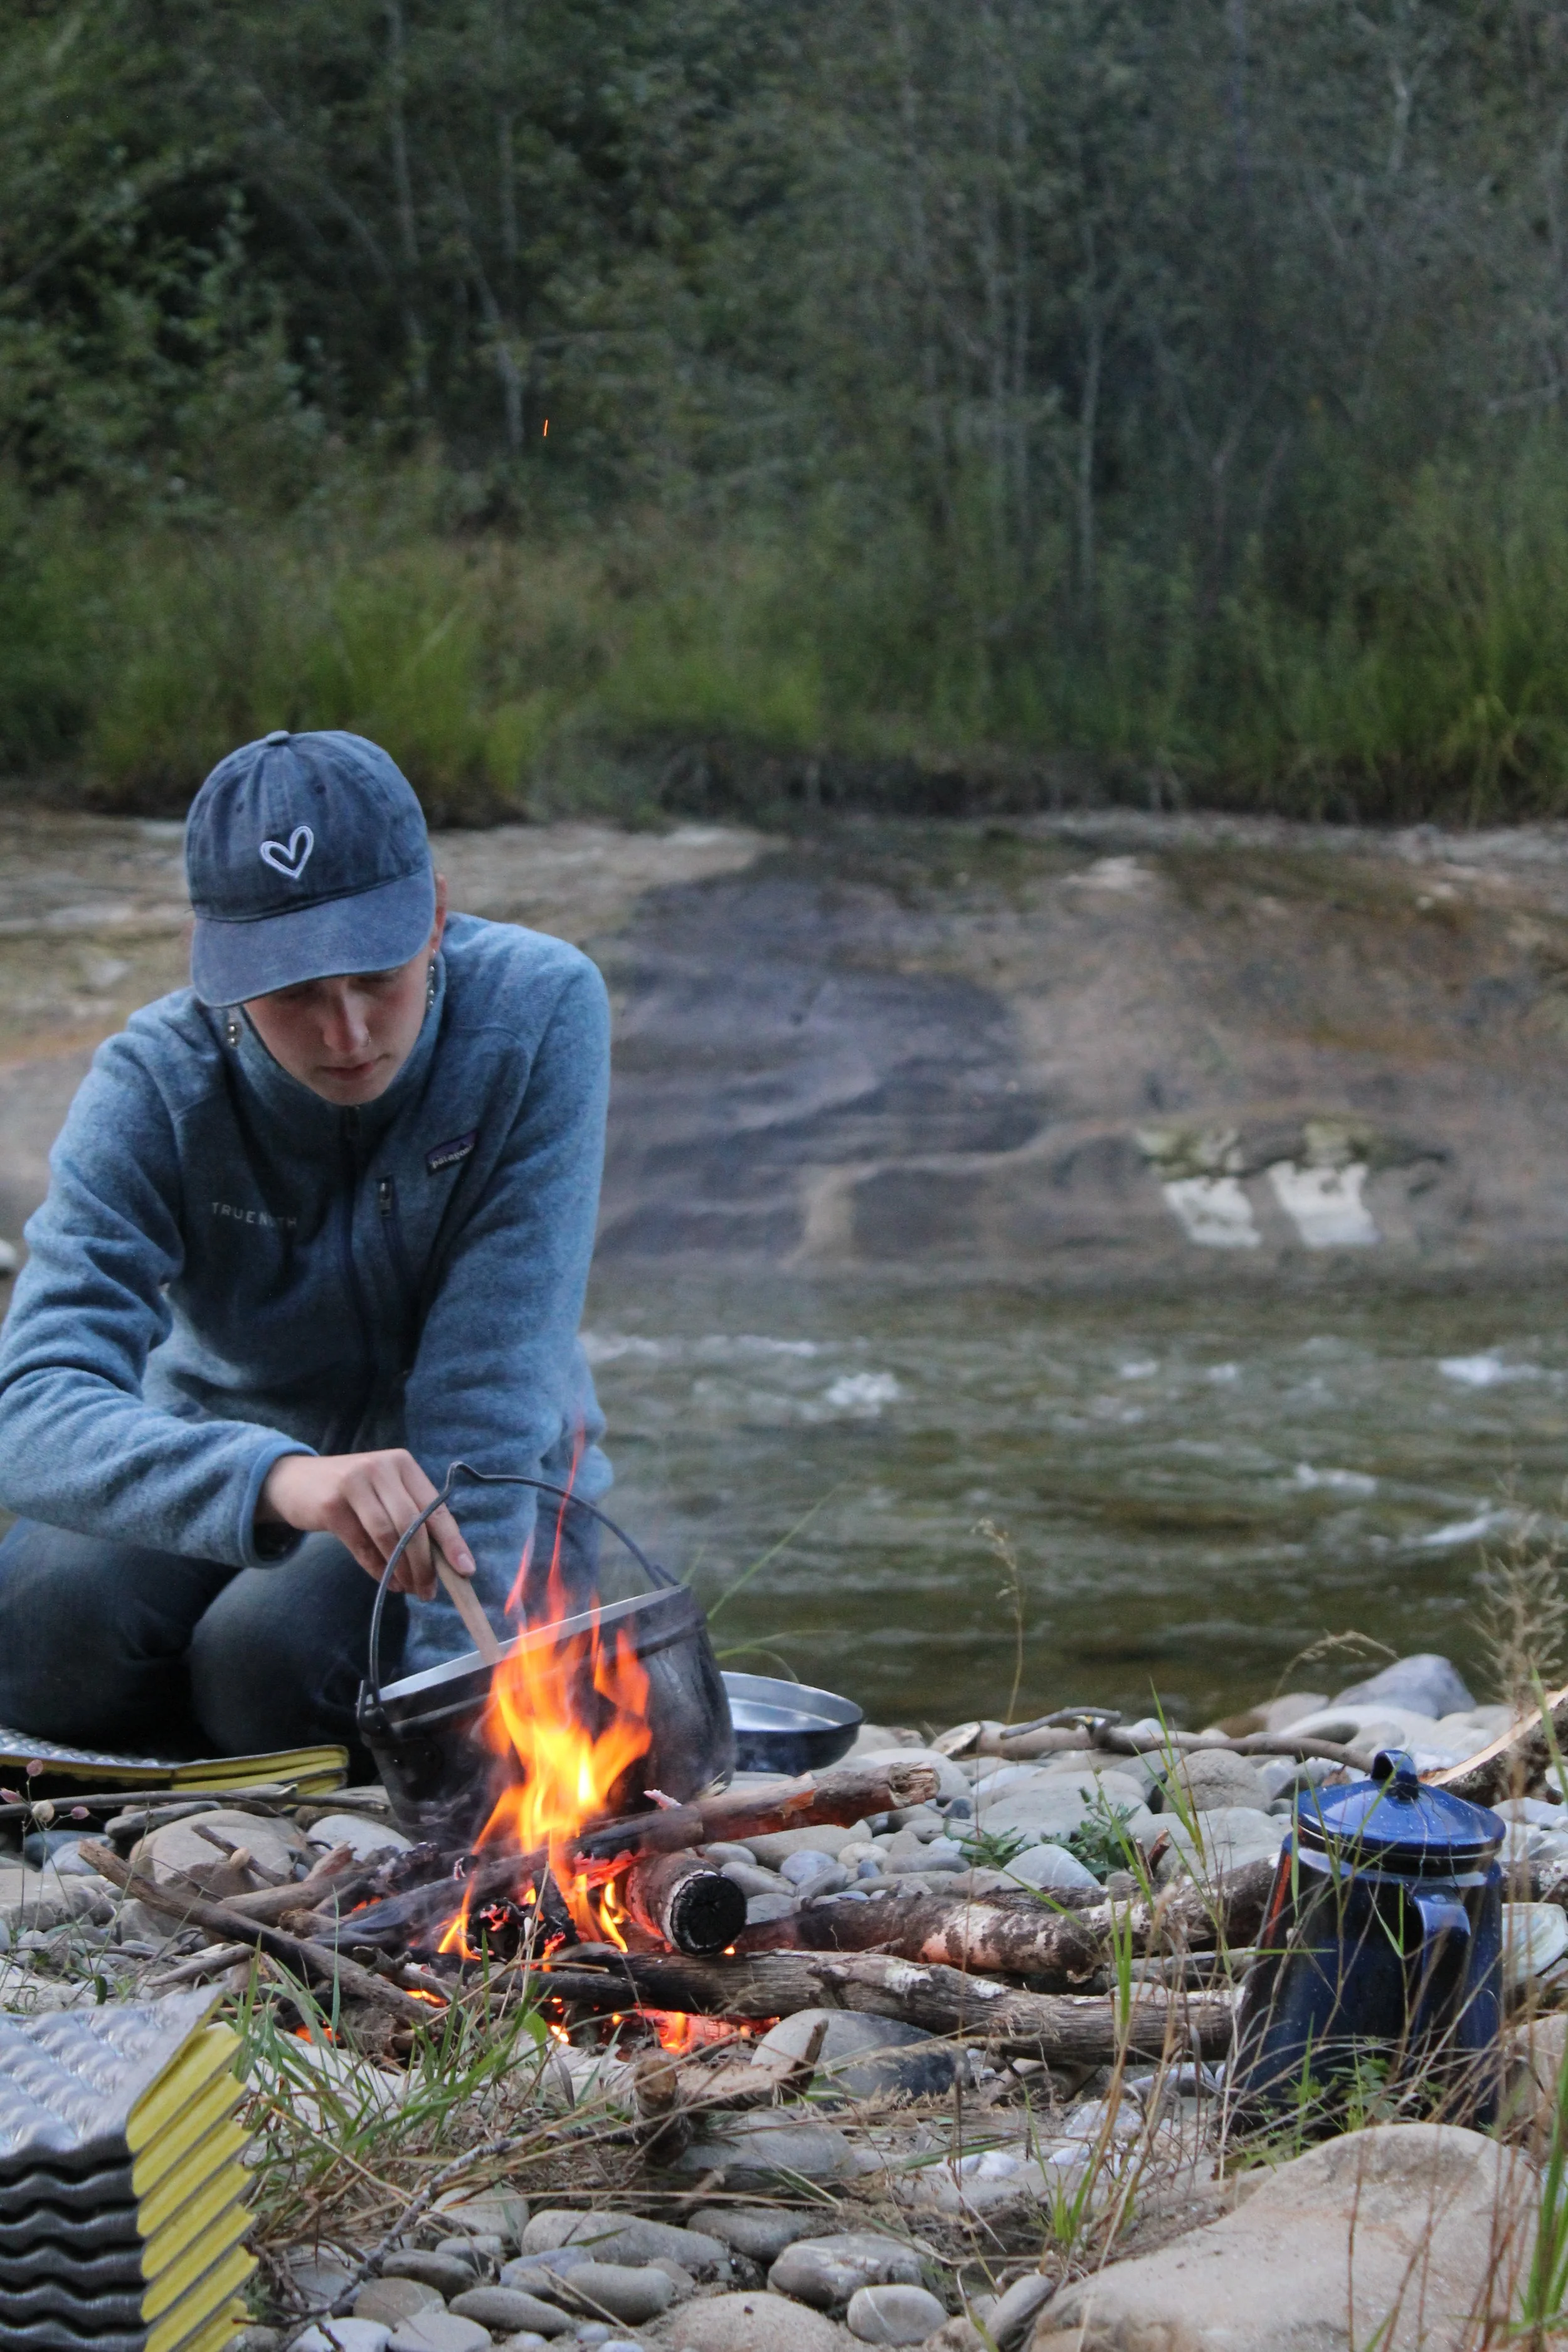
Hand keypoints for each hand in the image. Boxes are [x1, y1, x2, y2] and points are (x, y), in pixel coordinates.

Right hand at [258, 1449, 475, 1599]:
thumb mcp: (384, 1493)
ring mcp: (355, 1483)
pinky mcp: (331, 1504)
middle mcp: (382, 1468)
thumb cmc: (352, 1492)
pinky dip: (377, 1568)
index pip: (435, 1508)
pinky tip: (387, 1582)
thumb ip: (412, 1518)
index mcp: (403, 1464)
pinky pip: (362, 1545)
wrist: (294, 1481)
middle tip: (428, 1591)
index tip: (465, 1569)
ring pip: (388, 1535)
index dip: (452, 1541)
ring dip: (402, 1569)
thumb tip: (444, 1563)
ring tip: (408, 1589)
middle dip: (424, 1564)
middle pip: (413, 1524)